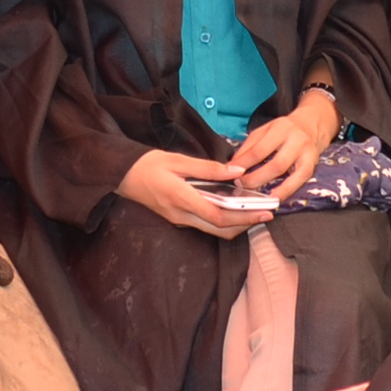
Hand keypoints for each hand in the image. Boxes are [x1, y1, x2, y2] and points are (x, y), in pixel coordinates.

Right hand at [118, 149, 270, 237]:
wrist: (123, 176)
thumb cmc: (149, 164)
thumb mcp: (178, 160)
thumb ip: (208, 168)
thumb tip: (236, 171)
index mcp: (181, 198)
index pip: (218, 215)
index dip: (244, 216)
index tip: (264, 211)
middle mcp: (181, 215)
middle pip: (220, 229)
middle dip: (246, 224)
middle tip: (268, 214)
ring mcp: (179, 220)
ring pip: (214, 230)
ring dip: (237, 225)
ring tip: (256, 212)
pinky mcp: (179, 219)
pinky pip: (206, 225)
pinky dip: (224, 221)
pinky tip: (235, 209)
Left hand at [222, 87, 338, 198]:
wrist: (312, 125)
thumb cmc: (284, 130)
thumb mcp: (265, 131)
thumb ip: (248, 147)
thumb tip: (232, 166)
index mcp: (279, 128)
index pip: (258, 149)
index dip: (243, 164)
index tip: (230, 173)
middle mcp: (295, 139)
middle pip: (274, 163)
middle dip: (255, 177)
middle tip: (241, 185)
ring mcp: (306, 153)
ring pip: (286, 172)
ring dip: (269, 185)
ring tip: (255, 195)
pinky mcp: (312, 165)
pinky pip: (299, 181)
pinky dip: (286, 191)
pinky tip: (275, 199)